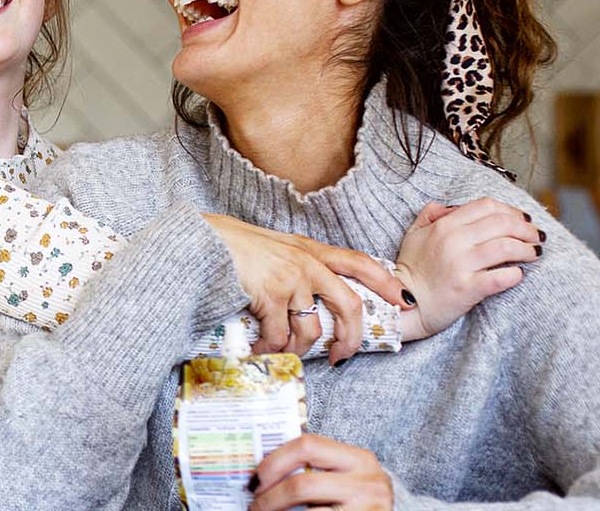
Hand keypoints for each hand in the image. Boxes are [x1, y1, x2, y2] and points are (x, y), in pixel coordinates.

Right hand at [203, 214, 409, 362]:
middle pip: (349, 304)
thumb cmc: (225, 245)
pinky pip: (278, 336)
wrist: (197, 243)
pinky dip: (269, 349)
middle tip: (342, 356)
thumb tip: (300, 297)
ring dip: (298, 350)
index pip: (359, 262)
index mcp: (308, 249)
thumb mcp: (269, 246)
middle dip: (351, 337)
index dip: (385, 282)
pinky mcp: (272, 295)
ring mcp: (291, 278)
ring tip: (283, 354)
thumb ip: (290, 264)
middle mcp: (306, 262)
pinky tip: (258, 350)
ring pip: (310, 329)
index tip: (401, 300)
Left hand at [249, 434, 392, 510]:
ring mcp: (368, 507)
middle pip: (302, 483)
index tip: (255, 478)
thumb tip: (261, 473)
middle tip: (255, 505)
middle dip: (269, 497)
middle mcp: (368, 481)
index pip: (307, 445)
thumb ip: (315, 469)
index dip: (273, 461)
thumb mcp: (344, 479)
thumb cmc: (357, 502)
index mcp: (359, 459)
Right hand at [394, 198, 540, 340]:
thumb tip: (447, 206)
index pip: (486, 206)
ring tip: (534, 253)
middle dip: (527, 228)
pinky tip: (518, 274)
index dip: (510, 210)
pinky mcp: (466, 288)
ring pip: (506, 247)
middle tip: (537, 236)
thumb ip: (430, 215)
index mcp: (444, 225)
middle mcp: (452, 241)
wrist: (401, 306)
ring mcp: (460, 265)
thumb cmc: (411, 271)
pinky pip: (500, 277)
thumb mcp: (413, 235)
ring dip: (527, 249)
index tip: (522, 219)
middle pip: (502, 223)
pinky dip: (515, 274)